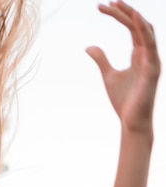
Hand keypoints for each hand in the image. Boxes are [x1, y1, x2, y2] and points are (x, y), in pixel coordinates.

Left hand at [87, 1, 160, 134]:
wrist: (131, 120)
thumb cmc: (124, 99)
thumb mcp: (108, 75)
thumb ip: (101, 59)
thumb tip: (88, 46)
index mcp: (140, 53)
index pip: (131, 27)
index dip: (119, 15)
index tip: (102, 6)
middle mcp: (148, 53)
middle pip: (139, 25)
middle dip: (124, 11)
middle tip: (108, 2)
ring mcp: (152, 60)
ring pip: (146, 31)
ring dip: (132, 17)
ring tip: (118, 5)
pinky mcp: (152, 69)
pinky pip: (150, 45)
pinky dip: (143, 30)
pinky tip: (134, 18)